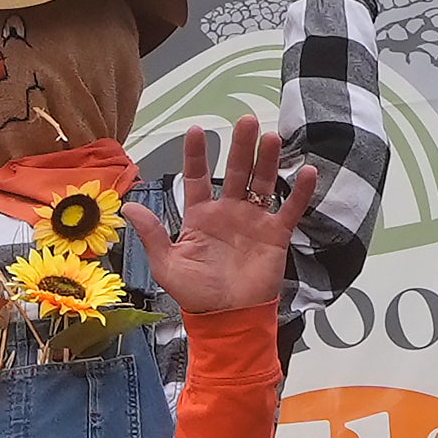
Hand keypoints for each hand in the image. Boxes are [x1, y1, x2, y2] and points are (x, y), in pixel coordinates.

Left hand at [128, 117, 320, 317]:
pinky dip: (300, 192)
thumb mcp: (167, 263)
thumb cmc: (196, 293)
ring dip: (268, 160)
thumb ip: (153, 233)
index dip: (196, 155)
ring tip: (271, 137)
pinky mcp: (276, 235)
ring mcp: (254, 221)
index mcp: (200, 217)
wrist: (227, 318)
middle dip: (240, 146)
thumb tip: (129, 206)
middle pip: (235, 171)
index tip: (196, 129)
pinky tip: (308, 171)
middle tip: (245, 120)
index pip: (197, 178)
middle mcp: (228, 212)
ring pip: (263, 183)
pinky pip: (290, 209)